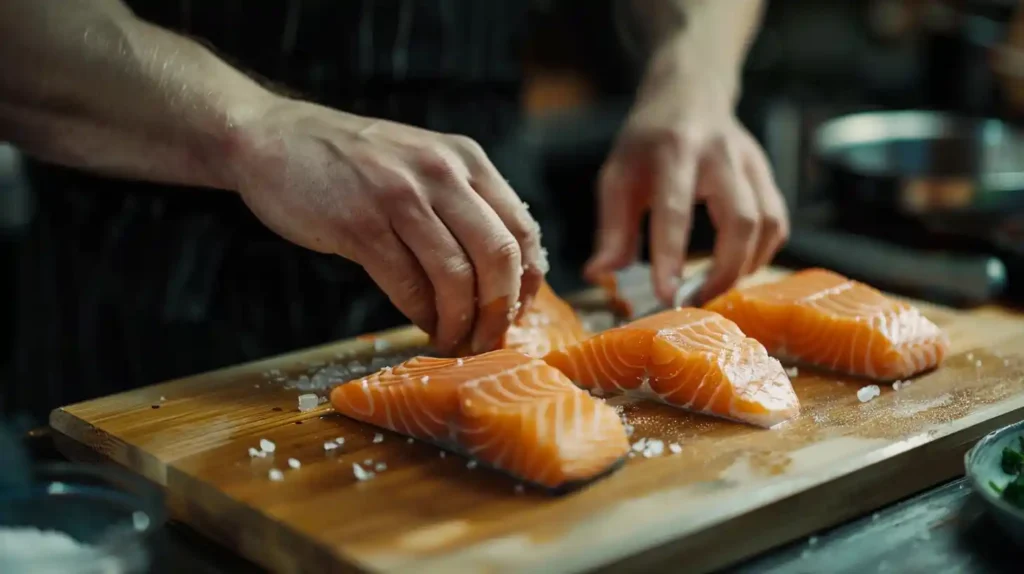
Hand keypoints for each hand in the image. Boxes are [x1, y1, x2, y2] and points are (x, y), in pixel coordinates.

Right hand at [230, 98, 546, 354]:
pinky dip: (422, 316)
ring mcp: (399, 197)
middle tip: (489, 340)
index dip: (528, 282)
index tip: (519, 314)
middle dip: (499, 311)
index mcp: (465, 159)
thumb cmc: (352, 164)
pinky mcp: (359, 225)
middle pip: (498, 257)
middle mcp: (440, 173)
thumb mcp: (421, 163)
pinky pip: (408, 285)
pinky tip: (423, 325)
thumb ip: (461, 203)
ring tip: (453, 340)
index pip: (522, 229)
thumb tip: (500, 276)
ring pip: (455, 277)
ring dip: (459, 322)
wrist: (273, 139)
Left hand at [584, 56, 788, 304]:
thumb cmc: (647, 142)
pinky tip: (735, 268)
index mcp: (673, 150)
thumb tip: (599, 275)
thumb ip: (612, 228)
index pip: (675, 210)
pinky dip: (761, 254)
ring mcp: (751, 162)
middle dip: (723, 271)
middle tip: (695, 300)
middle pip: (741, 220)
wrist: (689, 92)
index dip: (670, 256)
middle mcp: (720, 153)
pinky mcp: (768, 173)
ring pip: (768, 224)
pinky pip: (778, 223)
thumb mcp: (617, 176)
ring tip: (713, 289)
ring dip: (744, 267)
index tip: (665, 295)